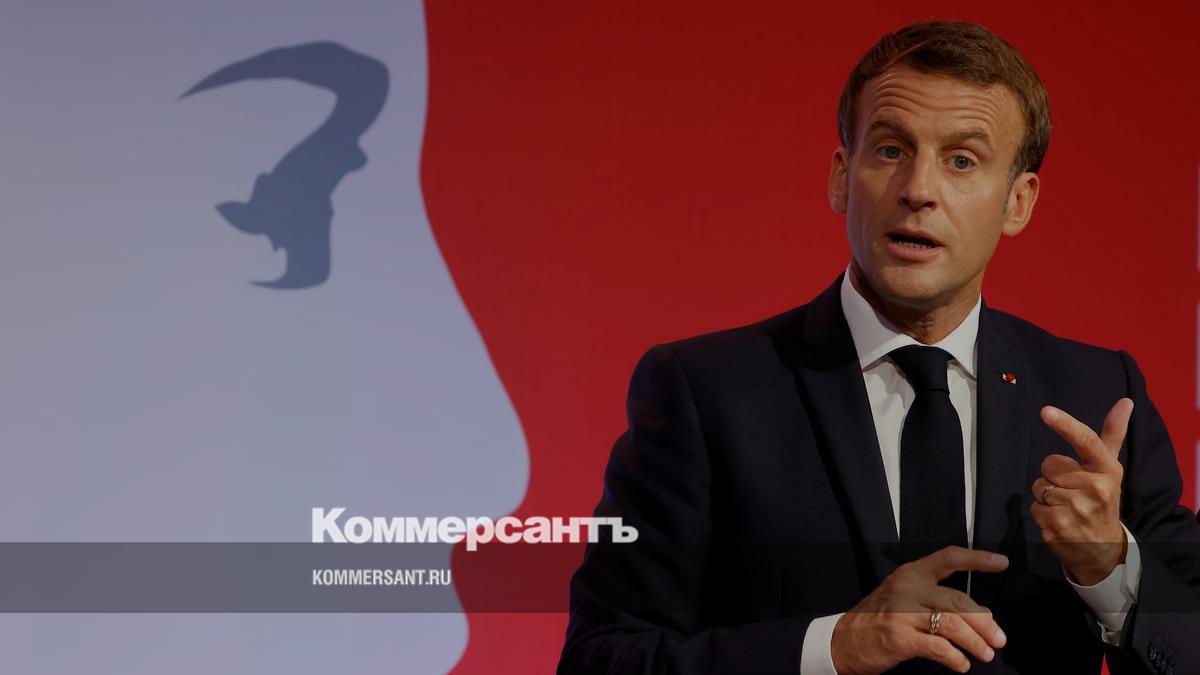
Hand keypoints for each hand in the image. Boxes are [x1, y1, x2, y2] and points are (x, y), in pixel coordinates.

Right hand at [830, 546, 1008, 674]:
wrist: (843, 640)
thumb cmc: (877, 619)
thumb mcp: (903, 597)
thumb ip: (938, 600)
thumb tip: (981, 614)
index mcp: (911, 574)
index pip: (949, 558)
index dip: (977, 560)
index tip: (1000, 563)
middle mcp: (907, 588)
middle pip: (958, 601)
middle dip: (985, 623)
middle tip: (999, 638)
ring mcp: (902, 612)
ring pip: (953, 625)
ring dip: (975, 642)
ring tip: (986, 653)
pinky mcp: (900, 637)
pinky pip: (938, 648)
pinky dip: (956, 658)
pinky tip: (961, 664)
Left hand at [1031, 398, 1131, 584]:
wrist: (1102, 548)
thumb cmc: (1102, 499)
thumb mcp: (1109, 468)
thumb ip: (1112, 434)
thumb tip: (1125, 401)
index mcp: (1107, 470)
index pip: (1086, 441)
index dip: (1065, 424)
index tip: (1046, 411)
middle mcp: (1095, 488)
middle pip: (1048, 464)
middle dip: (1052, 475)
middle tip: (1071, 489)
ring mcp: (1077, 510)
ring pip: (1037, 486)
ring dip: (1045, 495)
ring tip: (1066, 506)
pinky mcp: (1058, 527)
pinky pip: (1033, 507)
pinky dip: (1040, 513)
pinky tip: (1058, 520)